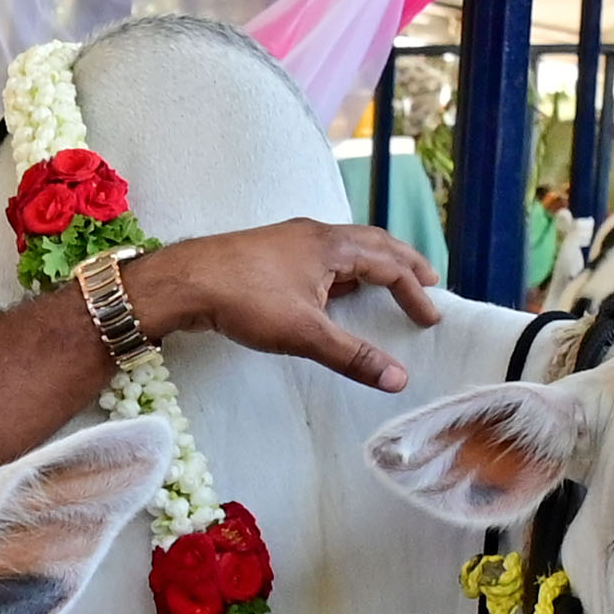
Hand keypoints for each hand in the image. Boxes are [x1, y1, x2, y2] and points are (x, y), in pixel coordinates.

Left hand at [120, 219, 443, 392]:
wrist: (183, 280)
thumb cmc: (244, 300)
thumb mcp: (304, 333)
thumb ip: (352, 355)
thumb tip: (398, 379)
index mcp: (334, 245)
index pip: (390, 264)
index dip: (414, 291)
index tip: (430, 318)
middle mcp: (316, 234)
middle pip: (374, 243)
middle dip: (403, 264)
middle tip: (426, 282)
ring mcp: (290, 240)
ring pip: (345, 247)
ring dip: (371, 264)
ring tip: (385, 285)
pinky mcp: (268, 252)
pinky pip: (319, 256)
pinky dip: (340, 270)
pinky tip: (331, 291)